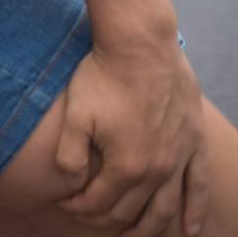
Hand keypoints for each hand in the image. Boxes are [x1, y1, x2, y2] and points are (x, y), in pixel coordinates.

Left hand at [56, 45, 209, 235]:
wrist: (141, 46)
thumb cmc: (103, 78)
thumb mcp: (75, 117)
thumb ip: (70, 157)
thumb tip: (72, 185)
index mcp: (126, 166)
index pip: (98, 203)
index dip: (78, 208)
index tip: (65, 203)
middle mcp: (157, 171)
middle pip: (130, 210)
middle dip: (104, 219)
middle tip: (87, 215)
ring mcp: (179, 159)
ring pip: (165, 208)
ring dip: (148, 227)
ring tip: (132, 236)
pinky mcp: (194, 144)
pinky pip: (198, 187)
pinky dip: (195, 212)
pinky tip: (191, 230)